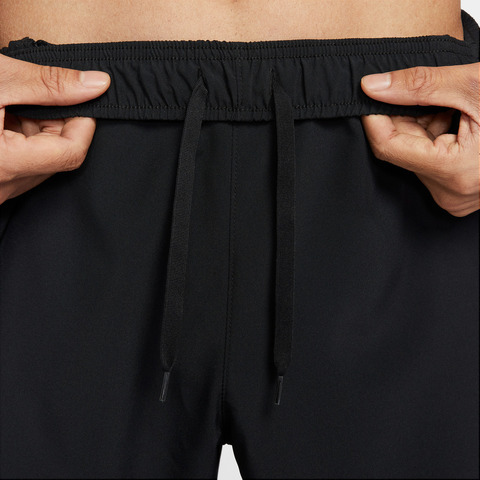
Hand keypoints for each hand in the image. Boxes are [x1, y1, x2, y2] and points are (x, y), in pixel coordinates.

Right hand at [0, 54, 109, 203]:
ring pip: (42, 161)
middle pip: (59, 157)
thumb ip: (49, 85)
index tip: (80, 99)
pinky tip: (4, 118)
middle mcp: (2, 186)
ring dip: (38, 130)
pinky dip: (22, 139)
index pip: (72, 152)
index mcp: (4, 164)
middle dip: (57, 123)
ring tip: (11, 106)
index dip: (83, 122)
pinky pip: (23, 166)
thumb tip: (97, 84)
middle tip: (36, 97)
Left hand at [361, 63, 478, 216]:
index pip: (388, 146)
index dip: (374, 118)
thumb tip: (373, 86)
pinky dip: (434, 139)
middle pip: (401, 151)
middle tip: (430, 96)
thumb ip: (419, 86)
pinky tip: (455, 124)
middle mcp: (452, 194)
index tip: (369, 95)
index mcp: (456, 172)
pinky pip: (429, 164)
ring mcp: (457, 197)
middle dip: (406, 119)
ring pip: (414, 156)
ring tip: (453, 110)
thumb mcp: (473, 87)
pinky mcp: (459, 193)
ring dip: (422, 127)